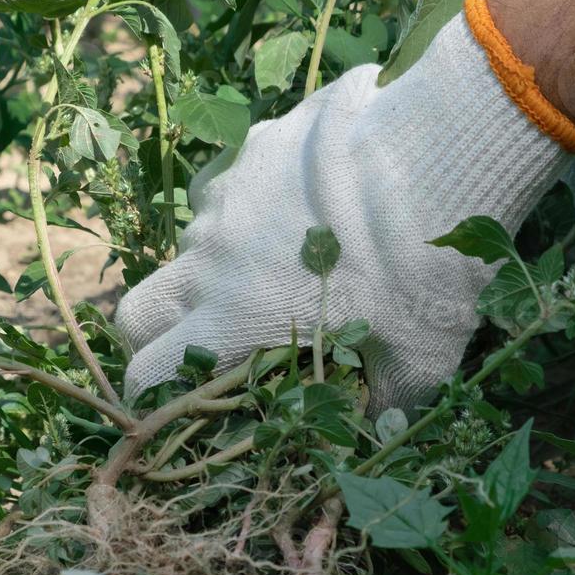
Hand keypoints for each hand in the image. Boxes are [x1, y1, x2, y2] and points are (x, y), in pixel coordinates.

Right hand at [115, 5, 574, 411]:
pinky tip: (304, 201)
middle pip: (137, 309)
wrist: (437, 163)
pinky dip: (249, 203)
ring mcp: (223, 200)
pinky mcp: (250, 148)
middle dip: (159, 329)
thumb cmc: (426, 279)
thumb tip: (373, 426)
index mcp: (233, 322)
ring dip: (217, 262)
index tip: (178, 402)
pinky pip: (227, 186)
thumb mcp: (416, 365)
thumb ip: (380, 404)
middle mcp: (209, 262)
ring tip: (284, 258)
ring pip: (190, 243)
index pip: (146, 373)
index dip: (151, 395)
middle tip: (210, 333)